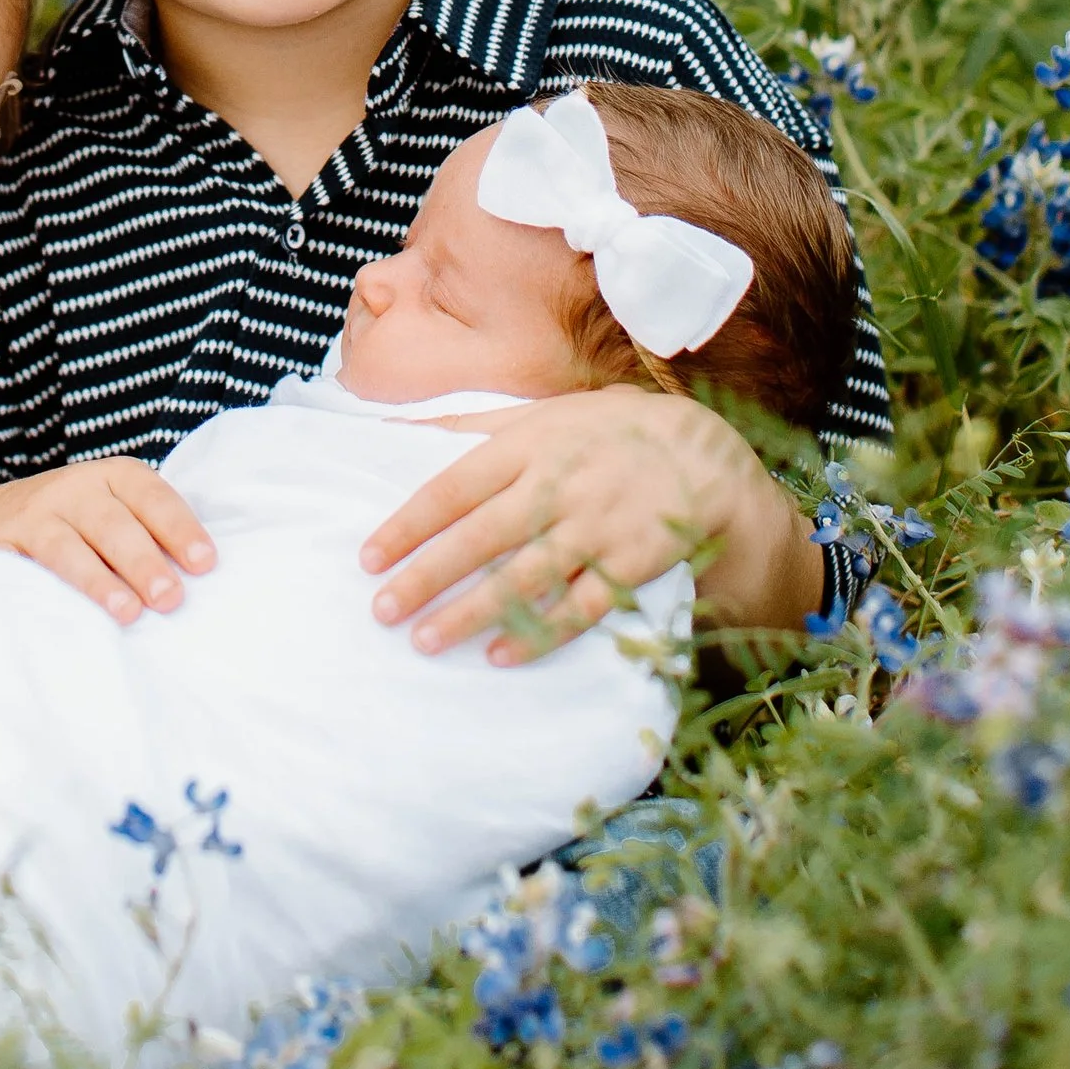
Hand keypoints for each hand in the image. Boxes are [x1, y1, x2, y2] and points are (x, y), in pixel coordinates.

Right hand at [0, 458, 214, 623]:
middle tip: (170, 598)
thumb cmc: (73, 525)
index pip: (150, 495)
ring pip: (67, 547)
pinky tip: (62, 615)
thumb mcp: (110, 512)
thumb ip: (148, 534)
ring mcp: (32, 515)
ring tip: (128, 613)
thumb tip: (200, 578)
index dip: (178, 527)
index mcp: (111, 477)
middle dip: (143, 560)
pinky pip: (21, 569)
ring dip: (98, 581)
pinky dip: (41, 590)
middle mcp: (72, 489)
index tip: (204, 563)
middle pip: (112, 523)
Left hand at [359, 387, 817, 662]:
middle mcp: (556, 485)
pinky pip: (579, 606)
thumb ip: (471, 425)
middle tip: (382, 610)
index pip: (453, 487)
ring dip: (472, 612)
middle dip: (427, 576)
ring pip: (523, 578)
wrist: (701, 451)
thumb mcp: (541, 413)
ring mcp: (594, 526)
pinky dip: (541, 633)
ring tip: (426, 642)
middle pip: (479, 537)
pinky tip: (501, 655)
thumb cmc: (606, 432)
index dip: (408, 524)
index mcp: (527, 445)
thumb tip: (400, 427)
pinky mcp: (628, 563)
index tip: (368, 557)